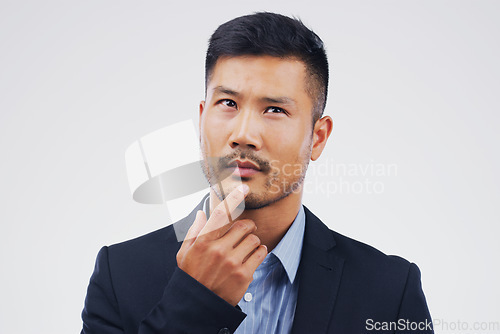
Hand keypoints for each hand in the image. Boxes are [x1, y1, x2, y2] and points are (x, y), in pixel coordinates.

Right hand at [176, 184, 267, 305]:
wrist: (199, 304)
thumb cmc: (192, 276)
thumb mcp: (184, 253)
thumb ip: (194, 231)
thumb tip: (201, 213)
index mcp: (202, 242)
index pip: (220, 214)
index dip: (233, 198)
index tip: (243, 188)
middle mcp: (218, 250)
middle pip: (243, 225)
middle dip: (248, 226)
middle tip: (246, 230)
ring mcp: (232, 262)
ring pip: (254, 239)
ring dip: (253, 241)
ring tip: (247, 247)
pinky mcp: (244, 274)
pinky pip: (260, 253)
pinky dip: (260, 252)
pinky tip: (252, 256)